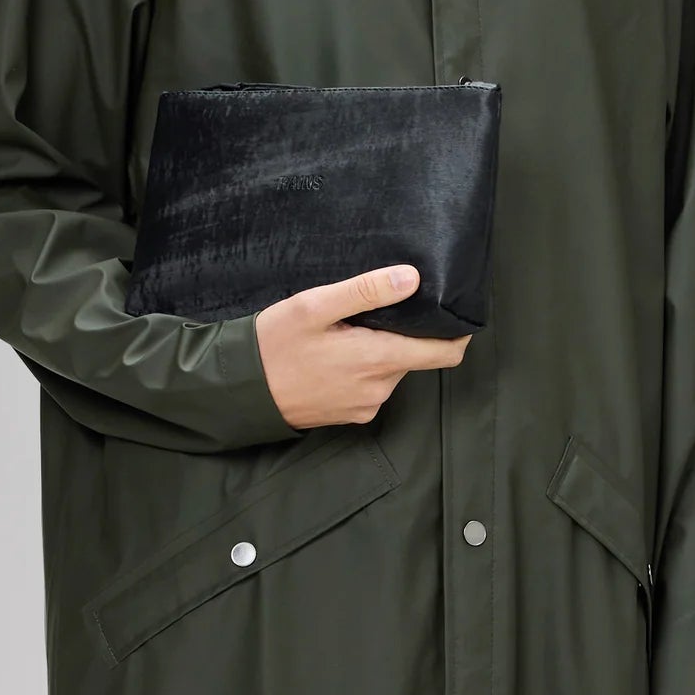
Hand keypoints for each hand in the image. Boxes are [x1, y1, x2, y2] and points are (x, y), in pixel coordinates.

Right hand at [254, 264, 470, 429]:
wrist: (238, 391)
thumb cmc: (274, 344)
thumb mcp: (316, 306)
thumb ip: (366, 291)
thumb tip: (412, 278)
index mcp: (378, 360)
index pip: (444, 354)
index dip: (456, 333)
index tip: (452, 313)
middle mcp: (379, 389)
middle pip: (414, 356)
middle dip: (403, 334)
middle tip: (374, 311)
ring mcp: (365, 406)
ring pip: (391, 370)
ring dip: (380, 350)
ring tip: (349, 331)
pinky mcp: (351, 416)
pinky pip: (372, 386)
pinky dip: (364, 368)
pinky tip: (336, 354)